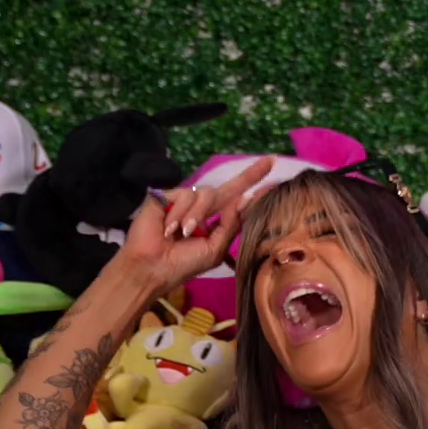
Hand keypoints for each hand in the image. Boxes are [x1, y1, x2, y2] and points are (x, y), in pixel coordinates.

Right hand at [112, 158, 274, 290]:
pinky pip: (185, 195)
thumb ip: (231, 224)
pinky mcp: (167, 195)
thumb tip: (246, 199)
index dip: (254, 190)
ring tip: (184, 232)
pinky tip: (170, 228)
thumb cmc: (183, 263)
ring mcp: (185, 200)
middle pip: (229, 187)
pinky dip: (180, 213)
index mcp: (215, 222)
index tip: (274, 176)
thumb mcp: (215, 247)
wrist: (153, 267)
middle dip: (250, 175)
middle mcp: (203, 208)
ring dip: (196, 215)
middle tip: (270, 161)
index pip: (237, 203)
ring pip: (205, 193)